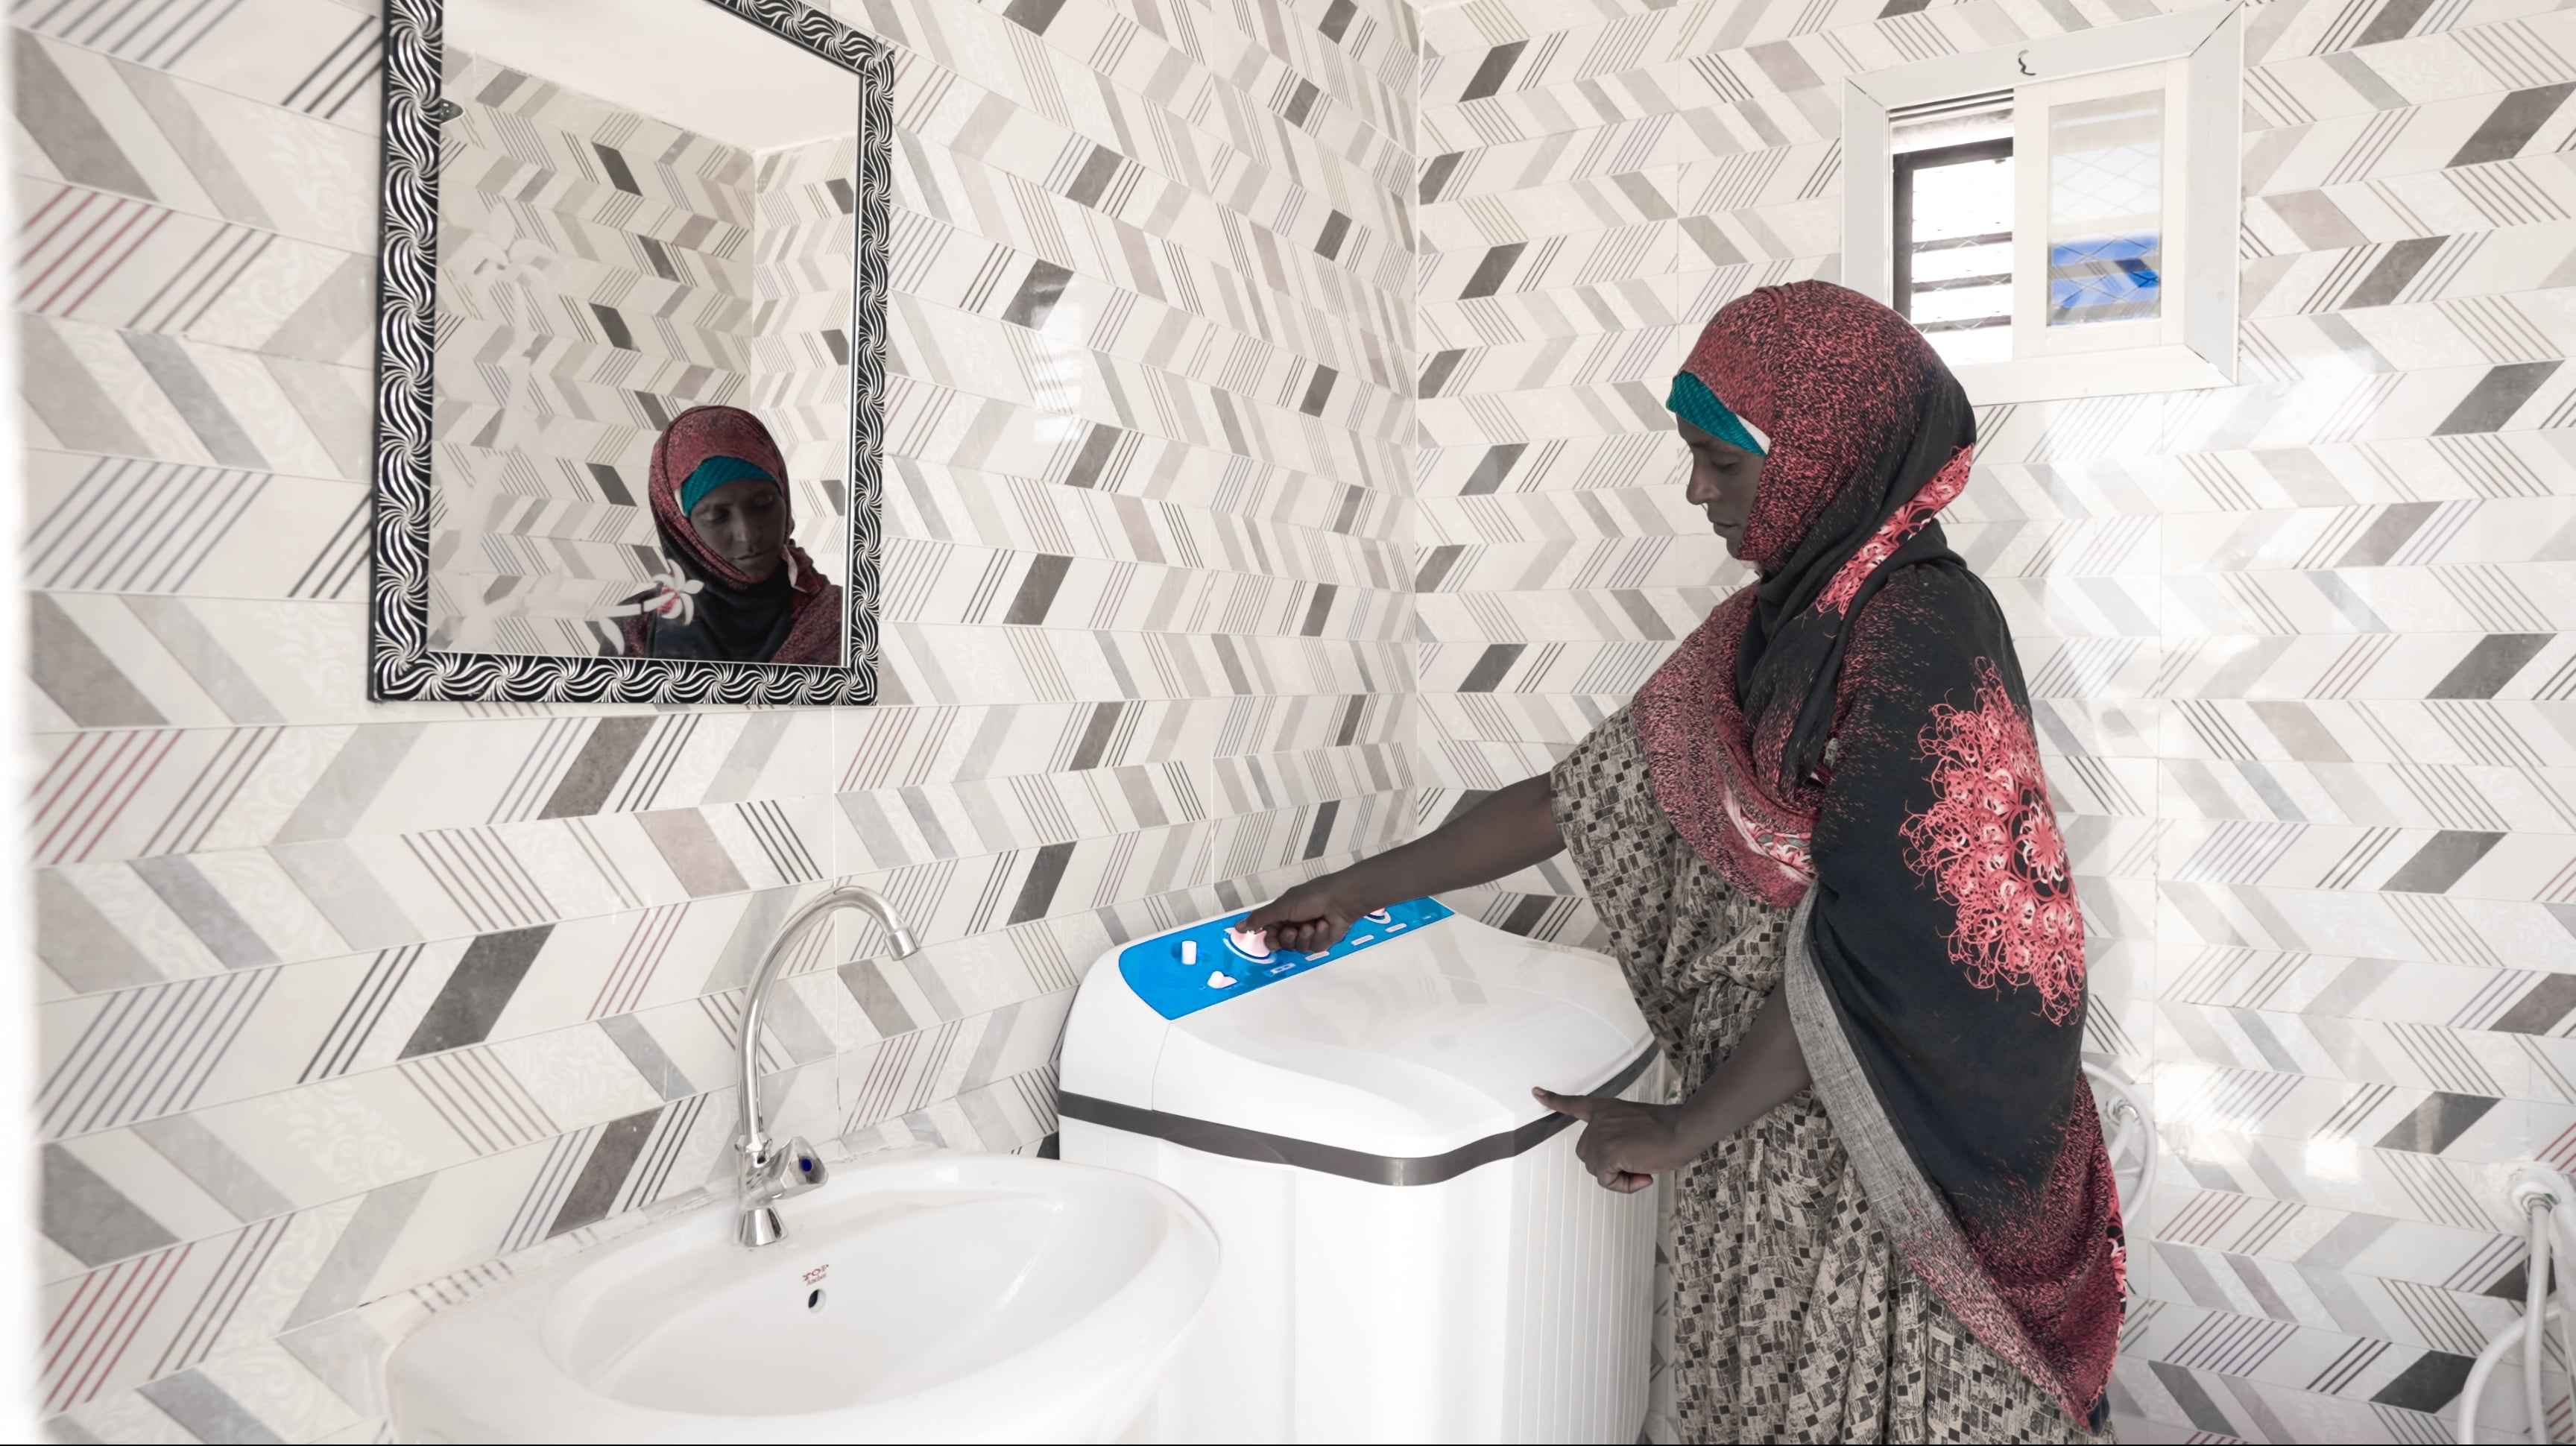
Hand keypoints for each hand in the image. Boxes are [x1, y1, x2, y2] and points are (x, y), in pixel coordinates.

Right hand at [1243, 877, 1365, 952]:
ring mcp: (1309, 933)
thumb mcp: (1281, 906)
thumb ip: (1259, 919)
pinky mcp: (1323, 940)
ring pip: (1298, 947)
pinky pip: (1314, 947)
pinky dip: (1318, 936)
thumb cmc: (1310, 898)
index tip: (1273, 936)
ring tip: (1313, 924)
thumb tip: (1237, 926)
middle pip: (1283, 944)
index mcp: (1284, 914)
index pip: (1270, 934)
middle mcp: (1295, 924)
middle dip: (1288, 938)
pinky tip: (1325, 925)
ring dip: (1305, 936)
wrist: (1340, 900)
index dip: (1271, 938)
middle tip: (1293, 929)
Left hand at [1533, 1088, 1690, 1192]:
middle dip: (1609, 1165)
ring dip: (1619, 1176)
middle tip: (1638, 1162)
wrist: (1682, 1129)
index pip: (1575, 1104)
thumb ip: (1618, 1138)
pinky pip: (1606, 1180)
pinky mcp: (1606, 1153)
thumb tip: (1616, 1165)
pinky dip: (1624, 1185)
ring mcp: (1600, 1135)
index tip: (1536, 1092)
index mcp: (1606, 1109)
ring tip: (1643, 1166)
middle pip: (1587, 1154)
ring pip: (1597, 1169)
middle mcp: (1599, 1120)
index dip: (1554, 1100)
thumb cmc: (1669, 1130)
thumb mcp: (1636, 1127)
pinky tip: (1643, 1174)